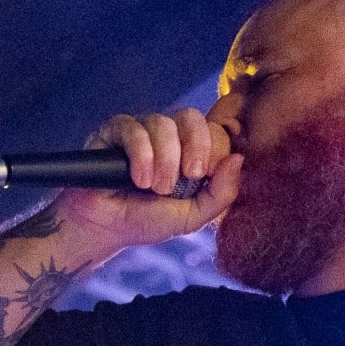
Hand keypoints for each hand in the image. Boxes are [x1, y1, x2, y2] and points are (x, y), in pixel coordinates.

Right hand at [57, 108, 241, 251]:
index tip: (202, 175)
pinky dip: (141, 156)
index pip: (212, 130)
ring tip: (154, 187)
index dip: (213, 147)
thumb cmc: (147, 221)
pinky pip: (133, 129)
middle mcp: (167, 136)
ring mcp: (141, 130)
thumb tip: (238, 159)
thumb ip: (221, 194)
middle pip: (191, 116)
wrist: (105, 229)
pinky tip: (138, 180)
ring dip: (164, 159)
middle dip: (195, 146)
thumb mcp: (192, 217)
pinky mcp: (114, 131)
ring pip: (162, 123)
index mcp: (189, 152)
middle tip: (189, 175)